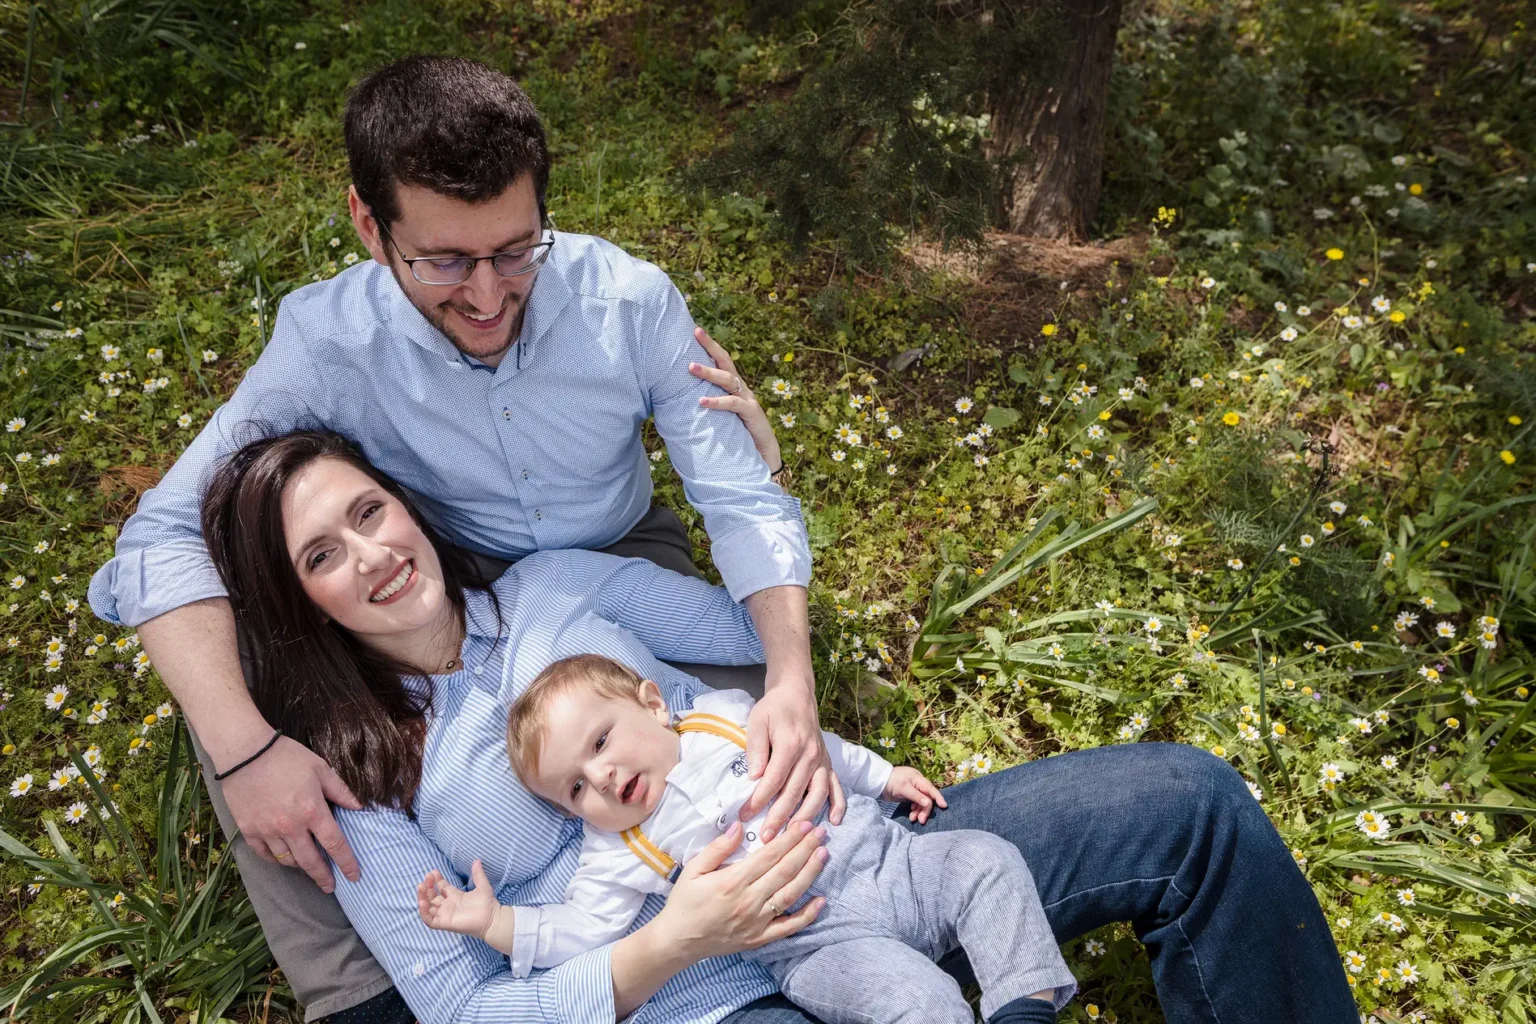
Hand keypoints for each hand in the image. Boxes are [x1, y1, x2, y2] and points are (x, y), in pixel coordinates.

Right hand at [219, 734, 362, 891]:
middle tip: (330, 886)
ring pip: (287, 860)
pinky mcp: (248, 830)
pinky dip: (276, 860)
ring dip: (300, 867)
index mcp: (312, 811)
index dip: (347, 863)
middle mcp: (290, 826)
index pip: (335, 844)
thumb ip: (340, 790)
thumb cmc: (286, 756)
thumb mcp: (320, 768)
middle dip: (323, 876)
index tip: (354, 876)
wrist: (245, 752)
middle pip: (310, 861)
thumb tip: (358, 807)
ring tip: (308, 867)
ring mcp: (267, 831)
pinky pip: (265, 855)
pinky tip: (283, 858)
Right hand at [417, 860, 499, 937]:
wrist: (491, 919)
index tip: (433, 871)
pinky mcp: (443, 923)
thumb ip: (478, 874)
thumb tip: (477, 860)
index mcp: (455, 896)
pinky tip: (423, 901)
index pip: (441, 887)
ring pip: (428, 907)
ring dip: (422, 897)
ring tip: (421, 886)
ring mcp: (445, 914)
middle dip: (427, 886)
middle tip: (427, 877)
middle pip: (432, 896)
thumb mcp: (482, 886)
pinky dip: (424, 912)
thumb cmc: (487, 904)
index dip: (436, 880)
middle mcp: (448, 905)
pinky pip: (429, 919)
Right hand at [653, 820, 827, 960]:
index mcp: (733, 881)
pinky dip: (807, 915)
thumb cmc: (684, 902)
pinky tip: (822, 900)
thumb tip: (738, 826)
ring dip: (811, 873)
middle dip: (806, 849)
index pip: (770, 855)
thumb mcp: (693, 869)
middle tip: (821, 832)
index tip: (805, 824)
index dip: (790, 839)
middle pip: (785, 870)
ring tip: (824, 854)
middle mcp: (749, 901)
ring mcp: (757, 922)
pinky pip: (789, 927)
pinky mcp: (760, 939)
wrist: (678, 941)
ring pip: (791, 894)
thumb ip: (717, 848)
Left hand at [689, 327, 783, 475]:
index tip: (695, 330)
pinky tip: (702, 401)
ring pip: (727, 379)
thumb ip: (709, 406)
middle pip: (726, 361)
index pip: (721, 361)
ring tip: (690, 367)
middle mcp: (741, 389)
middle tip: (696, 332)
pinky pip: (733, 404)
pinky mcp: (751, 413)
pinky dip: (717, 402)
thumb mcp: (721, 417)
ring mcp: (748, 399)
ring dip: (708, 372)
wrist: (763, 455)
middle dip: (711, 346)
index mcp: (734, 387)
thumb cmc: (739, 436)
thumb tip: (679, 401)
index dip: (710, 345)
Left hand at [740, 683, 845, 840]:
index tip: (744, 816)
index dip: (758, 801)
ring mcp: (822, 760)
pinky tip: (835, 821)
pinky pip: (837, 786)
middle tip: (765, 838)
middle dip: (779, 818)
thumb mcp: (757, 722)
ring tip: (792, 837)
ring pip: (817, 794)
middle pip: (795, 792)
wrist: (796, 694)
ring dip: (805, 818)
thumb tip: (755, 779)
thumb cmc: (773, 709)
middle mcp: (810, 755)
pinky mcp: (828, 763)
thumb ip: (756, 751)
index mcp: (790, 744)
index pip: (773, 780)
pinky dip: (838, 804)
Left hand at [882, 766, 947, 824]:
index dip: (938, 798)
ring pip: (921, 803)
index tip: (944, 806)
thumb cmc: (891, 781)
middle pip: (927, 798)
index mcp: (918, 779)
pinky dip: (915, 810)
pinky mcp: (909, 796)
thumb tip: (929, 803)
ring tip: (913, 819)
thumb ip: (916, 796)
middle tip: (921, 820)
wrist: (879, 781)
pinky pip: (916, 804)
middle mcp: (918, 784)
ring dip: (919, 811)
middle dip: (925, 810)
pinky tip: (911, 814)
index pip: (931, 789)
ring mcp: (914, 790)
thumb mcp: (903, 788)